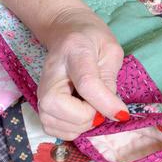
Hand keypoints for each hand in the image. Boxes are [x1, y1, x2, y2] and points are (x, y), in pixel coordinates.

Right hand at [36, 8, 127, 140]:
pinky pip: (54, 130)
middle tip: (100, 103)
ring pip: (54, 123)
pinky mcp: (40, 106)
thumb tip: (112, 111)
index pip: (86, 83)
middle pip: (60, 107)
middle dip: (87, 116)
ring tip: (89, 107)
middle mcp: (50, 73)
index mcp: (74, 51)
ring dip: (80, 125)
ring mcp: (40, 91)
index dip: (105, 102)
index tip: (122, 114)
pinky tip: (79, 114)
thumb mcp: (110, 50)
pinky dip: (71, 130)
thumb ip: (110, 79)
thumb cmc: (91, 39)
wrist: (65, 32)